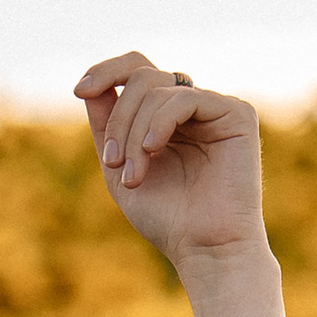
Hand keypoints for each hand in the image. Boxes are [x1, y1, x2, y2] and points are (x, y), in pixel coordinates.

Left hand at [76, 52, 266, 277]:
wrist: (204, 247)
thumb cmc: (166, 217)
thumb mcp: (118, 168)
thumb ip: (105, 126)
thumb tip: (89, 86)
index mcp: (166, 116)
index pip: (136, 70)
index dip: (106, 71)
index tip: (79, 90)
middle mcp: (191, 107)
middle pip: (141, 77)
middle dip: (118, 119)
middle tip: (112, 162)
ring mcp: (215, 107)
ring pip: (157, 88)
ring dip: (133, 132)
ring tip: (134, 175)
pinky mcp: (237, 113)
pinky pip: (184, 98)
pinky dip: (160, 122)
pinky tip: (152, 150)